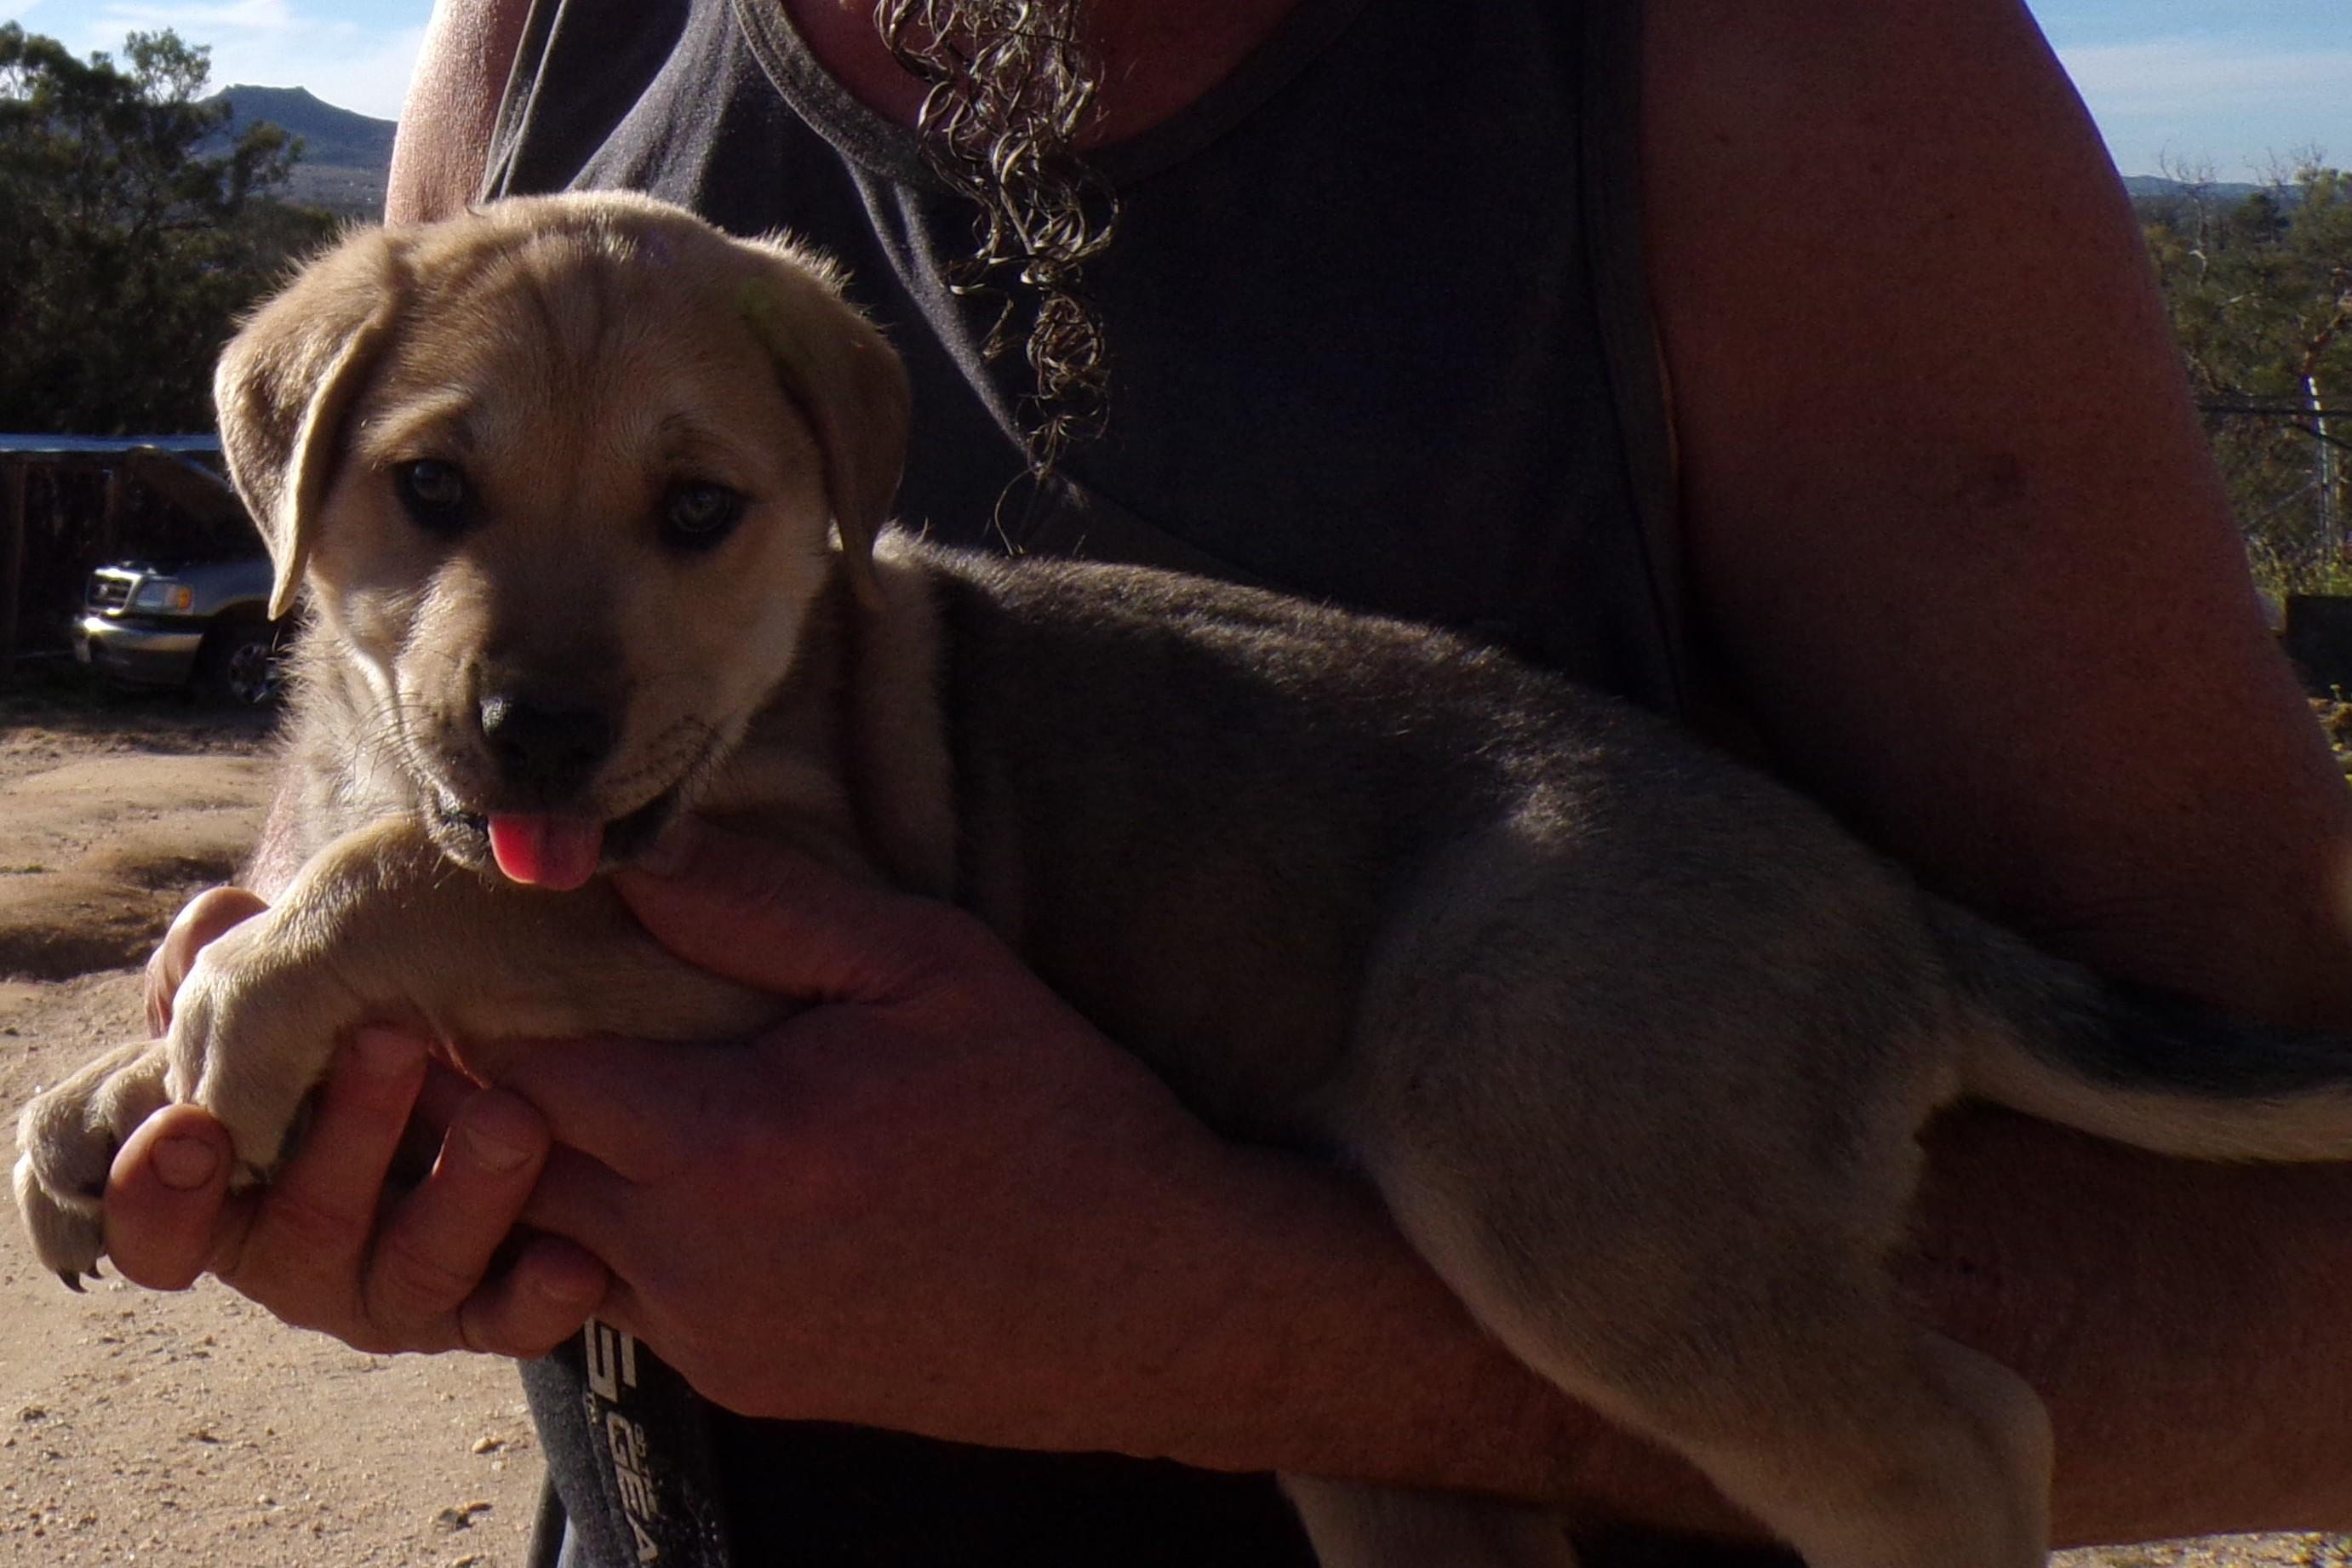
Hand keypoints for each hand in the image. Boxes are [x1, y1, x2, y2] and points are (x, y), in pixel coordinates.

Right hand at [105, 888, 607, 1356]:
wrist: (509, 1065)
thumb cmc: (366, 1023)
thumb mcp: (303, 984)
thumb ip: (241, 964)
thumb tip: (219, 921)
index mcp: (225, 1195)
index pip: (157, 1225)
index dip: (159, 1190)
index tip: (191, 1127)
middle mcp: (301, 1257)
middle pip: (304, 1230)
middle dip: (346, 1136)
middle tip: (394, 1039)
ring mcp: (394, 1288)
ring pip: (415, 1269)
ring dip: (461, 1193)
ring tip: (514, 1119)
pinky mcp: (486, 1307)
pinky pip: (509, 1321)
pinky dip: (537, 1297)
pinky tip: (576, 1262)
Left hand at [501, 822, 1288, 1449]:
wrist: (1149, 1299)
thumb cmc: (1053, 1113)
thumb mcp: (927, 965)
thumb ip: (763, 907)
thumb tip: (626, 859)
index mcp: (726, 1143)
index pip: (519, 1078)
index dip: (501, 1015)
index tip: (521, 967)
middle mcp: (692, 1260)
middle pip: (515, 1172)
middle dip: (519, 1097)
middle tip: (568, 1022)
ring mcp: (716, 1337)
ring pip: (563, 1248)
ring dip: (578, 1174)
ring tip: (646, 1098)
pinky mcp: (750, 1384)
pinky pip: (638, 1303)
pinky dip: (645, 1241)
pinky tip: (729, 1183)